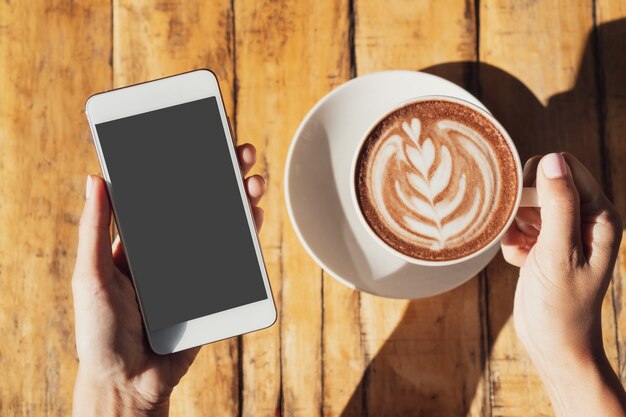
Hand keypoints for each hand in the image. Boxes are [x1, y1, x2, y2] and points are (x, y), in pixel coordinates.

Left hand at [71, 144, 264, 416]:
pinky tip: (254, 215)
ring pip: (224, 225)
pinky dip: (248, 234)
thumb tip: (96, 177)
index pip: (168, 193)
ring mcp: (196, 268)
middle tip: (239, 151)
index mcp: (143, 241)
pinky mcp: (215, 289)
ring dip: (241, 199)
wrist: (129, 382)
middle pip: (203, 203)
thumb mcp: (91, 276)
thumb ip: (95, 228)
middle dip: (224, 174)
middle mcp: (173, 249)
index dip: (187, 165)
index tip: (202, 139)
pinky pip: (235, 258)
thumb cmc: (101, 332)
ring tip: (252, 179)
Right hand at [502, 152, 624, 415]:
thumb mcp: (559, 253)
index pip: (566, 168)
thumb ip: (558, 205)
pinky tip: (519, 260)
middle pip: (543, 183)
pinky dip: (512, 240)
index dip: (539, 180)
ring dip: (515, 225)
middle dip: (523, 205)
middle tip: (523, 234)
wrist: (553, 344)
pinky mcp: (543, 245)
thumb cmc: (563, 305)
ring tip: (522, 251)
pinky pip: (518, 225)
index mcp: (599, 216)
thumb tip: (552, 159)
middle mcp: (583, 219)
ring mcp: (562, 232)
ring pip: (526, 204)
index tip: (523, 207)